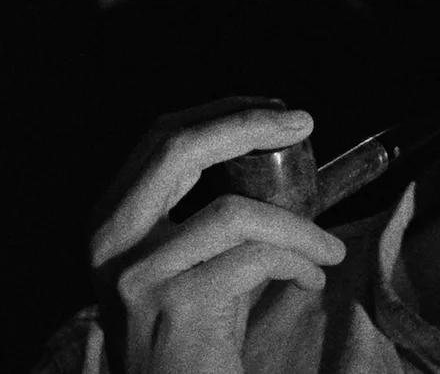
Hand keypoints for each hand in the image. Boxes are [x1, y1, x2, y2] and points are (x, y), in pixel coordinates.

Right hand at [88, 97, 345, 373]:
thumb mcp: (192, 258)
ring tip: (328, 250)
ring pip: (235, 213)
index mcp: (112, 221)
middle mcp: (111, 242)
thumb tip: (275, 152)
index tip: (276, 110)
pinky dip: (299, 262)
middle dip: (249, 126)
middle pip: (178, 150)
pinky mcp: (177, 305)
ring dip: (300, 228)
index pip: (161, 141)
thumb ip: (212, 210)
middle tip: (304, 124)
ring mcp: (139, 274)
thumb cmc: (197, 330)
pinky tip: (311, 280)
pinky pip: (257, 259)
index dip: (222, 113)